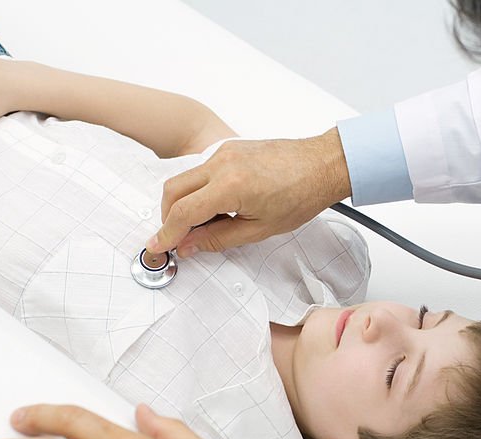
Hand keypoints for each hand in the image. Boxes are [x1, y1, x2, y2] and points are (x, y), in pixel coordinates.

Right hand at [148, 128, 351, 255]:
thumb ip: (218, 238)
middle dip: (168, 217)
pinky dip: (197, 190)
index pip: (184, 212)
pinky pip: (200, 170)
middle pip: (173, 191)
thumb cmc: (301, 195)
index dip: (167, 233)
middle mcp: (221, 163)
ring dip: (182, 203)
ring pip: (184, 179)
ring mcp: (223, 152)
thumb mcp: (260, 229)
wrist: (321, 164)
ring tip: (202, 225)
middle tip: (178, 239)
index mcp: (230, 186)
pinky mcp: (229, 148)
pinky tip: (216, 207)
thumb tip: (188, 246)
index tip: (158, 247)